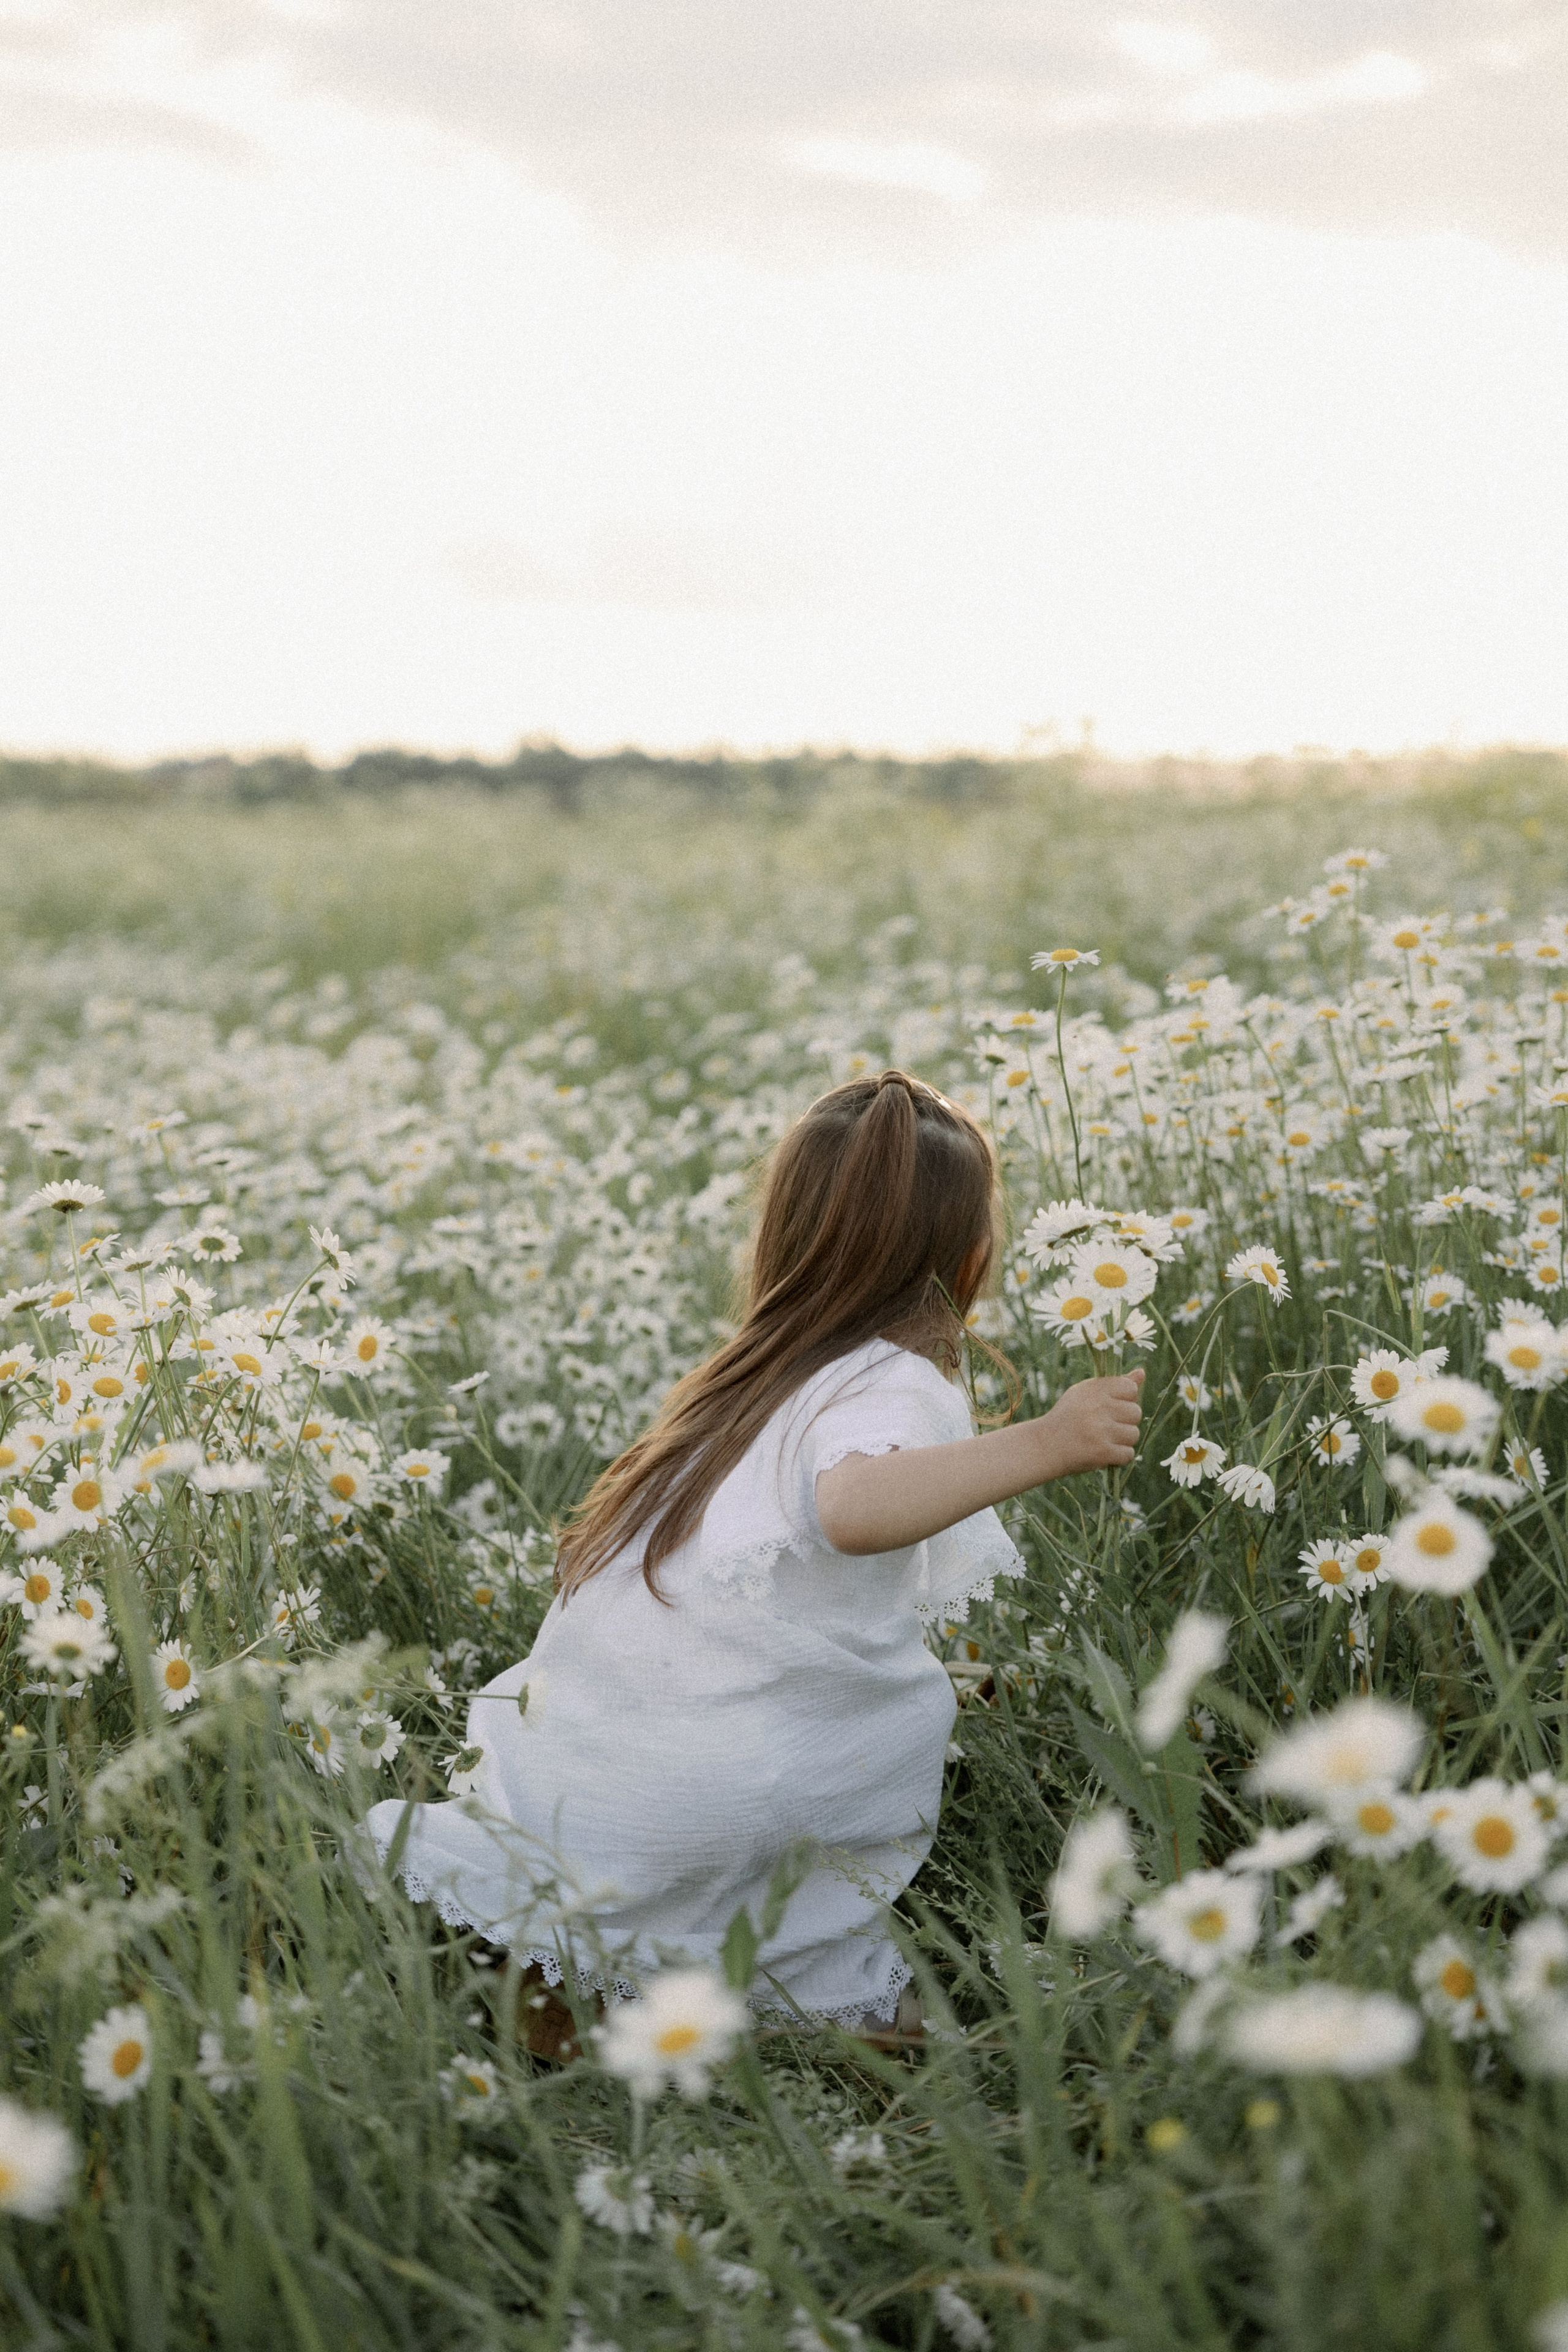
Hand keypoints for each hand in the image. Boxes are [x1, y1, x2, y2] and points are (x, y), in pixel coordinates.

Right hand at [1029, 1368, 1143, 1478]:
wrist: (1045, 1445)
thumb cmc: (1068, 1416)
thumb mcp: (1086, 1393)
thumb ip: (1115, 1383)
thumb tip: (1142, 1373)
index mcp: (1094, 1389)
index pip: (1130, 1389)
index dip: (1125, 1399)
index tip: (1110, 1407)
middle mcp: (1098, 1407)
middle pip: (1136, 1412)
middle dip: (1124, 1421)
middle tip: (1104, 1425)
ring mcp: (1101, 1430)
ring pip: (1134, 1434)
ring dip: (1122, 1440)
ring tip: (1103, 1439)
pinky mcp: (1102, 1452)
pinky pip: (1128, 1453)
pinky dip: (1118, 1456)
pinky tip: (1103, 1452)